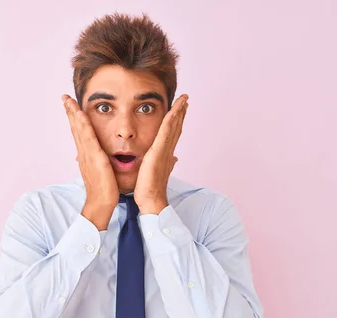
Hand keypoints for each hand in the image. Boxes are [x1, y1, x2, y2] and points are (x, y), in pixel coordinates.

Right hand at [62, 95, 118, 229]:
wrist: (102, 204)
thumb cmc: (105, 190)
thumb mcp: (102, 171)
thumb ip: (100, 161)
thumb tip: (102, 155)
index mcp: (86, 155)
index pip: (79, 133)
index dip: (75, 118)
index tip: (71, 105)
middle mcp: (84, 153)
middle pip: (75, 128)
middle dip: (70, 112)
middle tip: (65, 97)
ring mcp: (87, 155)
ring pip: (79, 130)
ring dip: (74, 114)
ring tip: (69, 100)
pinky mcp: (95, 159)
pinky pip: (88, 139)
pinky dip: (83, 126)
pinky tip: (81, 115)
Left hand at [134, 94, 188, 214]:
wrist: (151, 200)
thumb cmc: (151, 189)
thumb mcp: (158, 172)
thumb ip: (168, 163)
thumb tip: (175, 159)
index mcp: (166, 154)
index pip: (174, 133)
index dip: (179, 120)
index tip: (182, 108)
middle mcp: (168, 151)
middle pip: (177, 127)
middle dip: (181, 112)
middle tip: (185, 99)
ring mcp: (164, 151)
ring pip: (174, 127)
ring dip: (179, 112)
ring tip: (183, 100)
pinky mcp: (158, 153)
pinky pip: (165, 132)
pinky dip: (171, 120)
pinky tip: (173, 110)